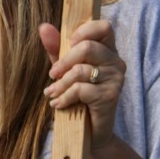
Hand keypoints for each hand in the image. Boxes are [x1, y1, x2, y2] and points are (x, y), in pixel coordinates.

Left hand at [39, 19, 125, 150]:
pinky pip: (80, 89)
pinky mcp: (110, 96)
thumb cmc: (78, 95)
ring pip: (80, 70)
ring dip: (61, 83)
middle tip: (52, 74)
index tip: (69, 44)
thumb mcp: (65, 68)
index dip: (84, 31)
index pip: (104, 26)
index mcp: (107, 49)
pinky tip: (58, 103)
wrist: (90, 132)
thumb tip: (44, 26)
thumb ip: (57, 47)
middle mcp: (116, 61)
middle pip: (87, 47)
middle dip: (64, 62)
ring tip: (52, 93)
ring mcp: (116, 78)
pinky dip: (64, 97)